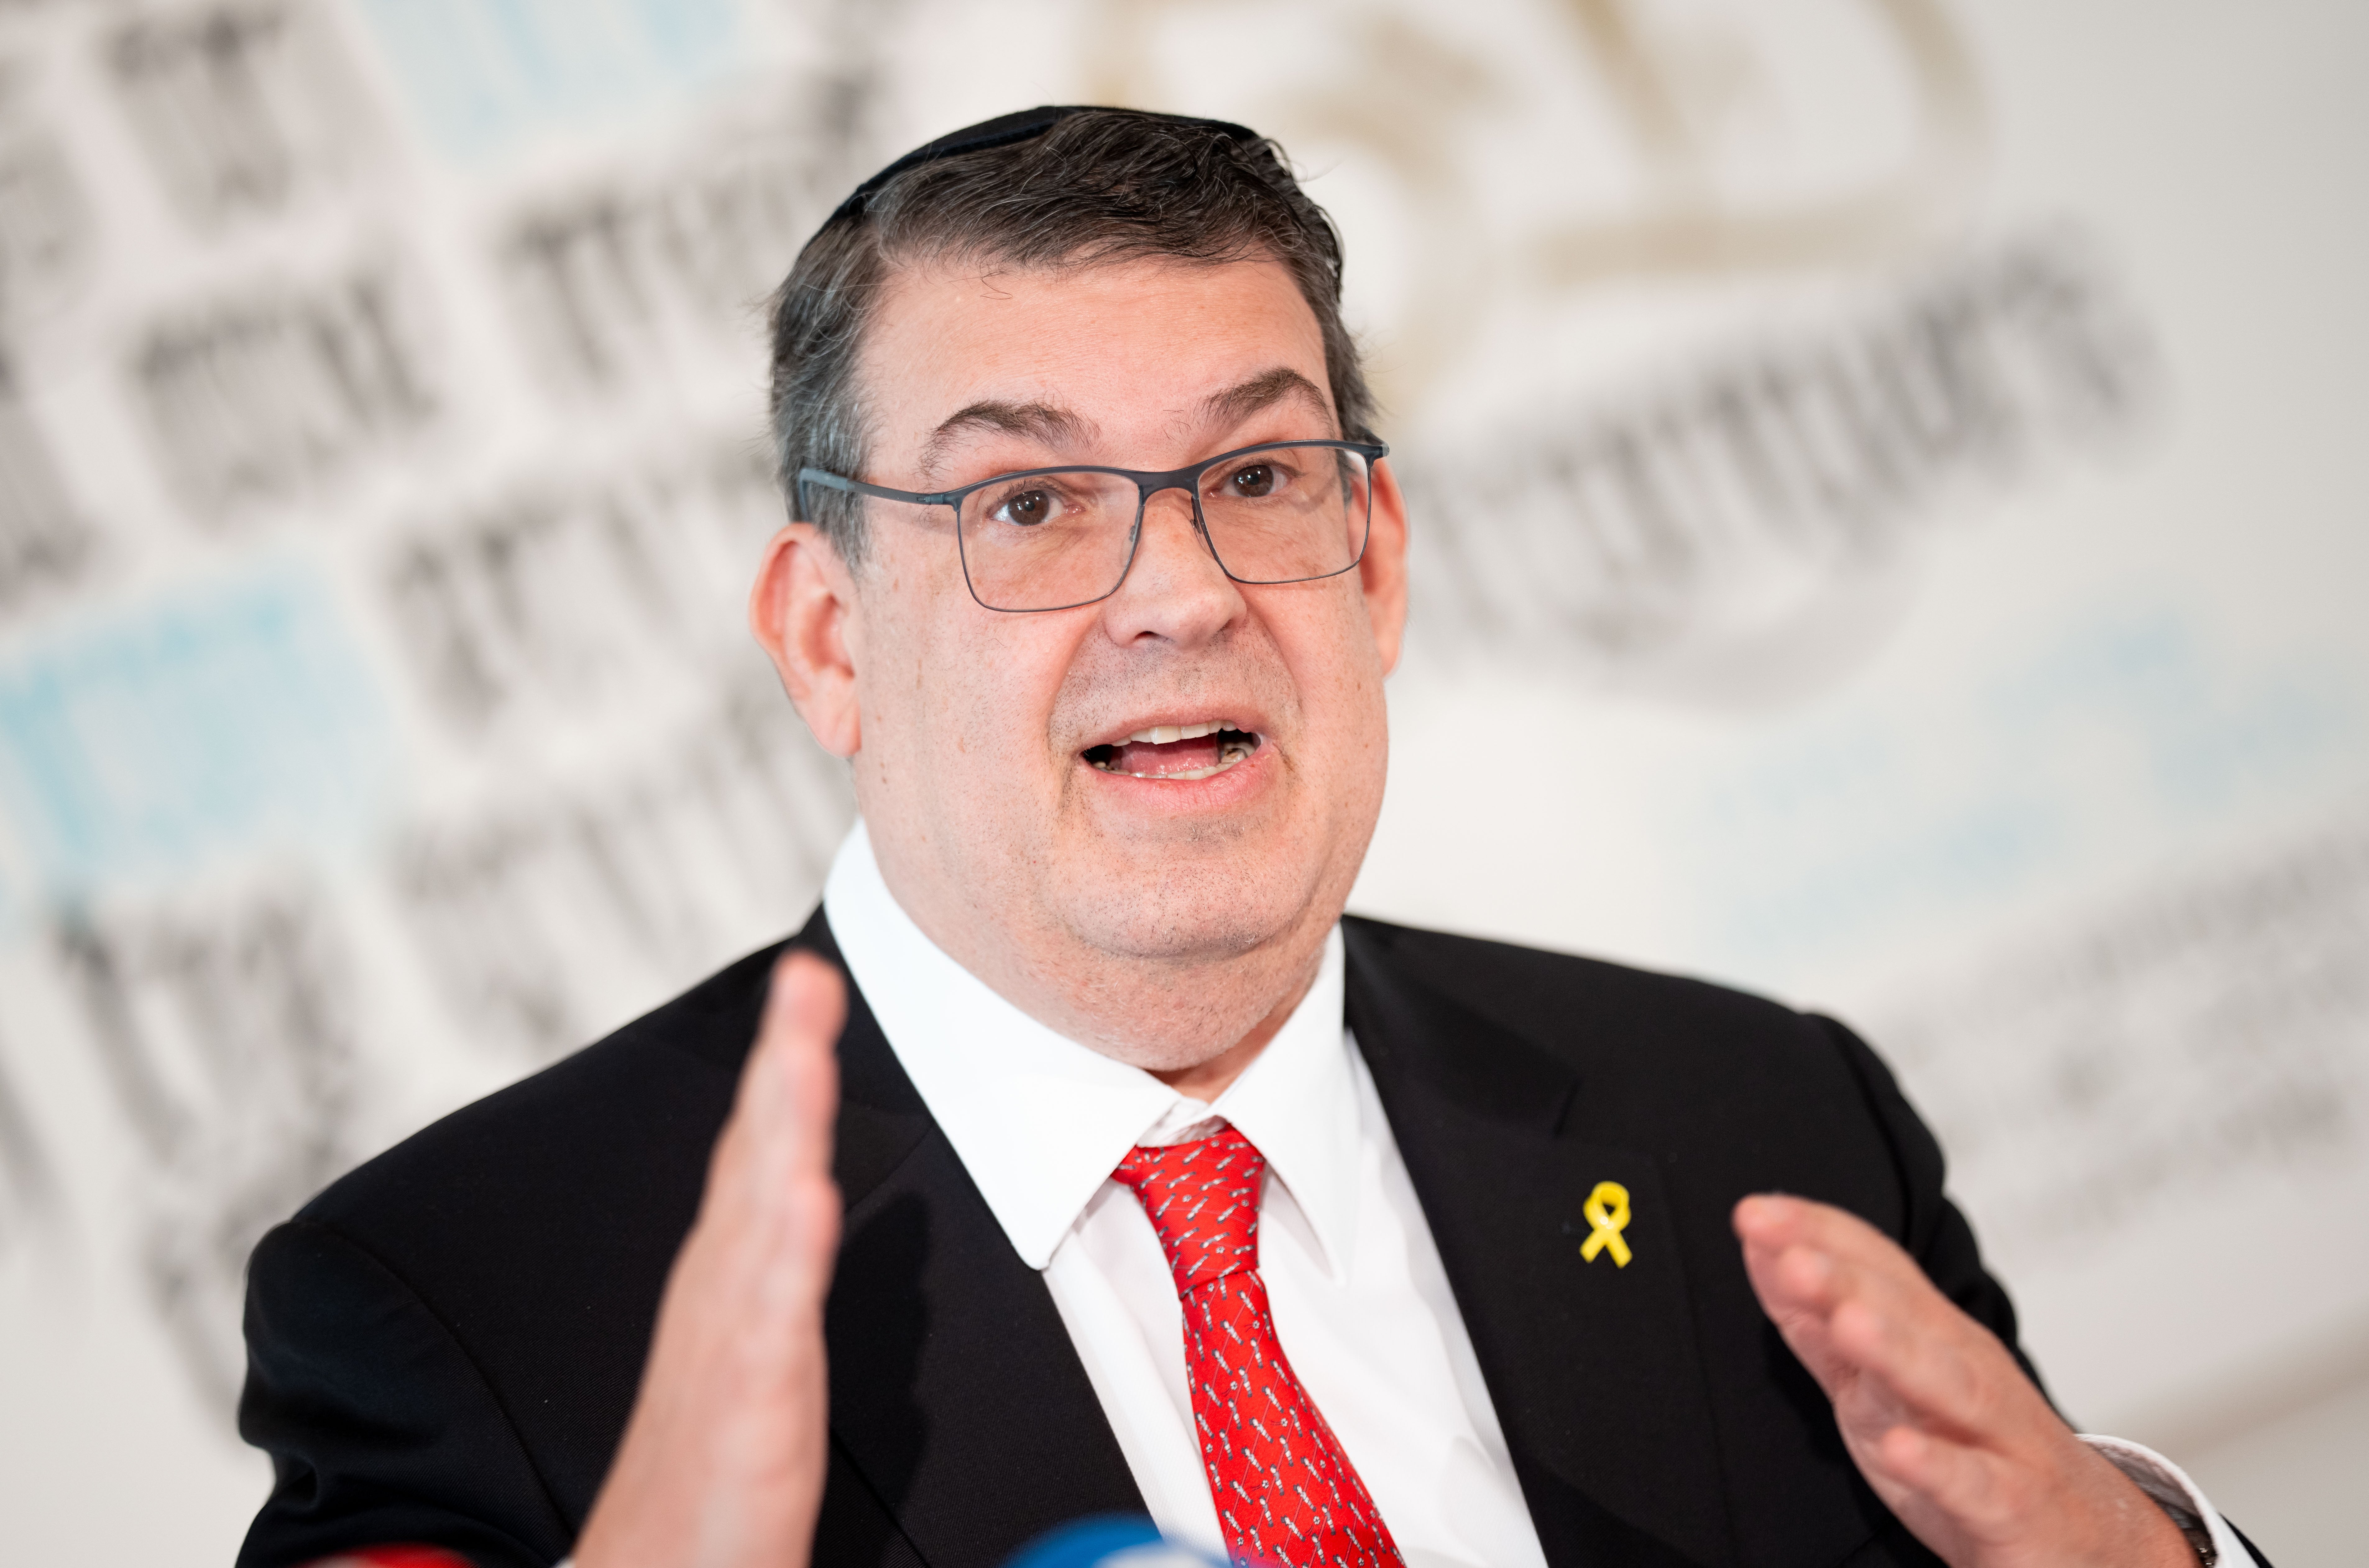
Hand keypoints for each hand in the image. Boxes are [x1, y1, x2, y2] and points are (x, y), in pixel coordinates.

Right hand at [575, 953, 845, 1567]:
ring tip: (804, 1057)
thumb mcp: (763, 1352)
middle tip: (803, 979)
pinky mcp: (749, 1415)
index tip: (806, 981)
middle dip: (782, 1064)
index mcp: (733, 1277)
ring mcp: (734, 1351)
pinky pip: (771, 1329)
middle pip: (756, 1159)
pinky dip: (787, 1262)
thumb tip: (808, 1196)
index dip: (784, 1062)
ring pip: (763, 1222)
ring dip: (784, 1135)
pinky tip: (805, 1202)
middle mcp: (724, 1296)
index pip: (762, 1149)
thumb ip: (785, 1270)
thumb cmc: (714, 1473)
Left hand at [1733, 1195, 2192, 1567]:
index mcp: (1931, 1336)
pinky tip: (1899, 1449)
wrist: (2083, 1541)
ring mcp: (1996, 1436)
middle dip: (1847, 1279)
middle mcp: (1967, 1371)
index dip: (1817, 1236)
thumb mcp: (1875, 1387)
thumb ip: (1818, 1325)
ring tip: (1847, 1323)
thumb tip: (1762, 1253)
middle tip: (1790, 1253)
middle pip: (1907, 1313)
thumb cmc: (1966, 1450)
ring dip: (1896, 1349)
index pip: (1876, 1267)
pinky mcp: (2015, 1505)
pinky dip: (1937, 1464)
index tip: (1752, 1212)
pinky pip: (1975, 1482)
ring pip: (1948, 1382)